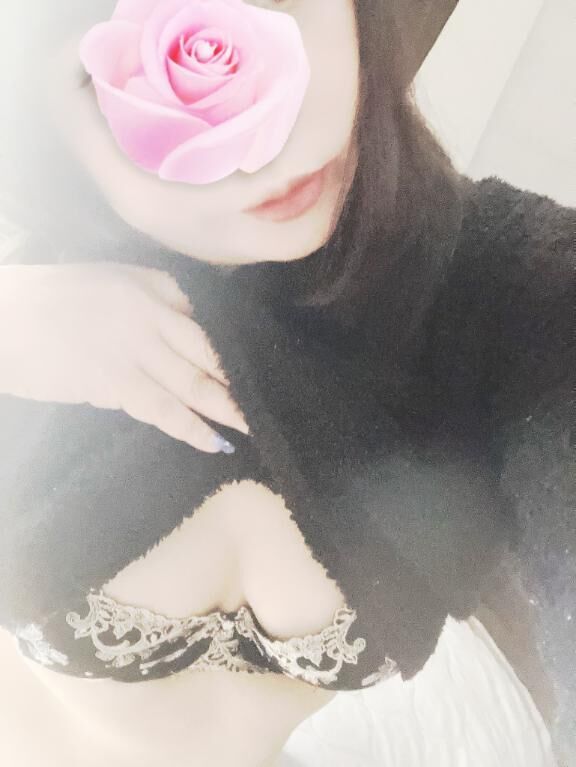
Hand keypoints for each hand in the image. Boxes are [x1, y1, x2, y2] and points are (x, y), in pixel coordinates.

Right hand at [0, 262, 248, 452]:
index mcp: (153, 284)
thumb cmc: (48, 303)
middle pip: (212, 350)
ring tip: (256, 426)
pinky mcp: (114, 380)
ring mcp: (136, 345)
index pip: (209, 317)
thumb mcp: (107, 286)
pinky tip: (216, 443)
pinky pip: (165, 409)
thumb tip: (182, 341)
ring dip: (229, 408)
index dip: (237, 345)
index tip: (261, 365)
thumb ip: (149, 304)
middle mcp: (152, 310)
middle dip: (244, 378)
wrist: (0, 316)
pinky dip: (192, 428)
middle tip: (274, 398)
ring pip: (197, 382)